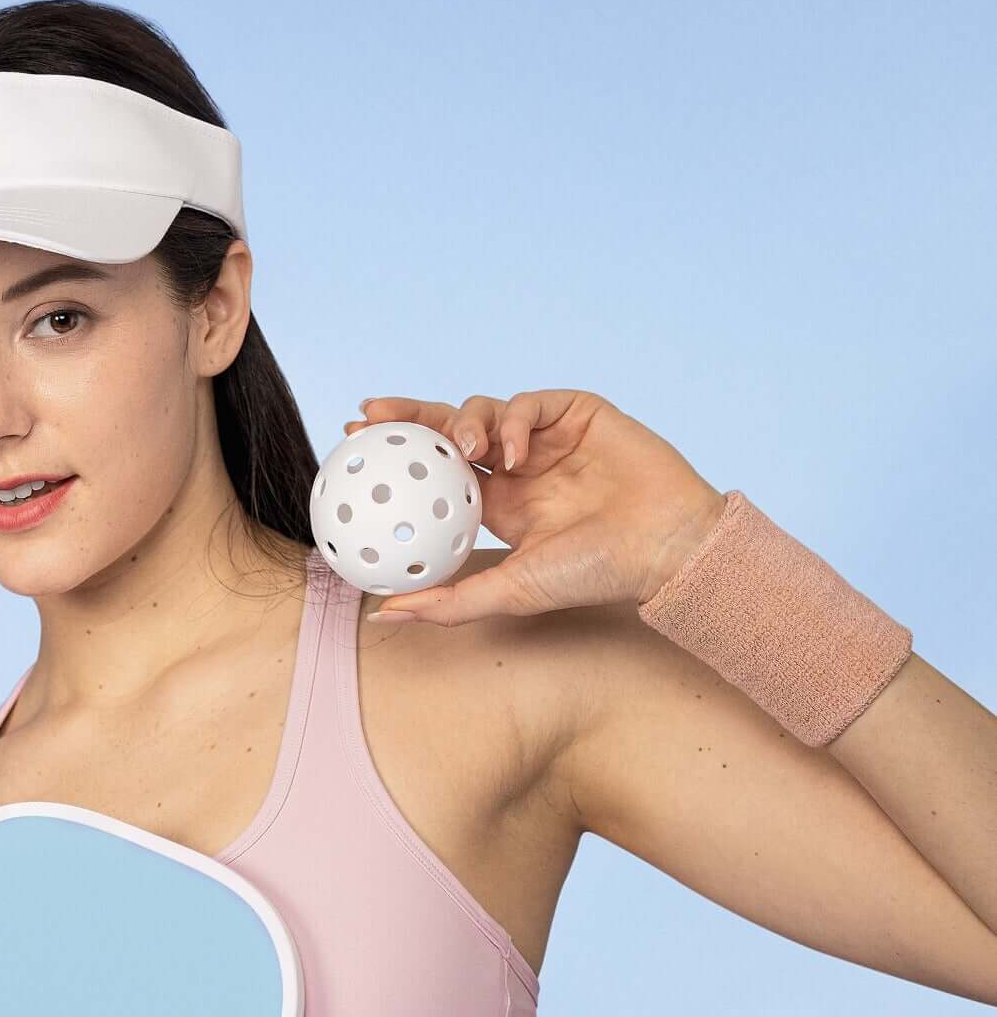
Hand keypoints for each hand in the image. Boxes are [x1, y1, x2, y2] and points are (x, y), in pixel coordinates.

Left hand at [347, 389, 725, 624]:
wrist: (664, 549)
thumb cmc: (593, 574)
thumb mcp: (509, 591)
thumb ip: (448, 601)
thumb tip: (383, 613)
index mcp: (496, 503)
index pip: (433, 472)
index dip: (395, 457)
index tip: (351, 449)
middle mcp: (517, 467)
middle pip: (446, 430)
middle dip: (405, 417)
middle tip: (368, 417)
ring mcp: (546, 437)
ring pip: (484, 411)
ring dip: (463, 423)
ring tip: (464, 447)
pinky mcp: (578, 413)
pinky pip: (530, 403)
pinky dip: (515, 422)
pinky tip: (515, 451)